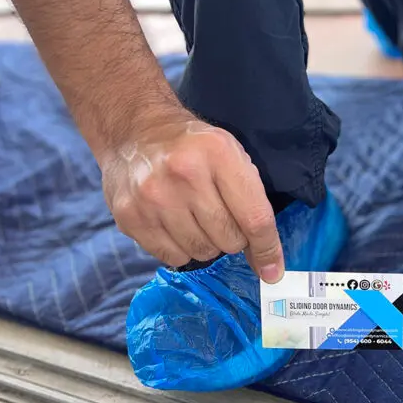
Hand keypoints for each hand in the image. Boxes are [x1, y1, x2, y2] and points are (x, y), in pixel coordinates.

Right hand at [100, 108, 284, 282]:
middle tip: (220, 218)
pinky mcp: (130, 216)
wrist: (135, 131)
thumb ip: (253, 205)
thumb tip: (267, 265)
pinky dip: (181, 249)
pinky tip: (174, 225)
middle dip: (232, 238)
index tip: (272, 271)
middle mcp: (184, 174)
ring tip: (195, 218)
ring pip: (201, 252)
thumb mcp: (231, 157)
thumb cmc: (194, 148)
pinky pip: (172, 257)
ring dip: (206, 244)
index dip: (267, 249)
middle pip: (229, 240)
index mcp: (218, 153)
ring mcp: (153, 197)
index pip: (254, 218)